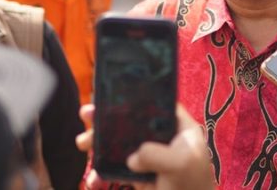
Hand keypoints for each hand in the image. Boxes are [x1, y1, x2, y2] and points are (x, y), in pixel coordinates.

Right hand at [76, 104, 215, 189]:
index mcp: (179, 128)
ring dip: (98, 144)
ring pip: (119, 145)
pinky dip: (101, 174)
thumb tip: (131, 158)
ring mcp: (149, 158)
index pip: (156, 104)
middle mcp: (163, 139)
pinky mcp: (139, 177)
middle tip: (86, 114)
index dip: (133, 98)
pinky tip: (93, 181)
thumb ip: (155, 154)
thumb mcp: (181, 164)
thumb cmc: (193, 187)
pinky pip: (115, 171)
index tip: (109, 96)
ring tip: (83, 143)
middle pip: (131, 122)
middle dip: (107, 119)